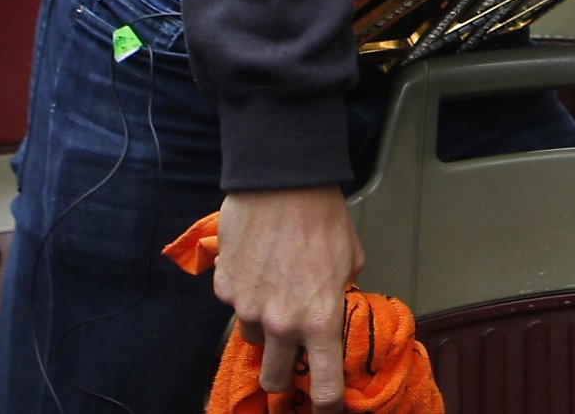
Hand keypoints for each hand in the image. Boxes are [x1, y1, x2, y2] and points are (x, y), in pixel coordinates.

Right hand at [213, 187, 364, 407]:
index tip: (325, 408)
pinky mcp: (224, 289)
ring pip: (251, 340)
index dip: (324, 404)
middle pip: (273, 378)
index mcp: (319, 319)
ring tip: (275, 295)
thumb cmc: (322, 216)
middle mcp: (280, 323)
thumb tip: (331, 298)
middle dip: (281, 376)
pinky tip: (258, 268)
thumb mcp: (350, 258)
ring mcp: (247, 308)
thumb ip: (338, 289)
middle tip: (288, 361)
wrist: (281, 183)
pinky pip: (234, 305)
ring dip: (262, 330)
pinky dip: (245, 295)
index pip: (322, 386)